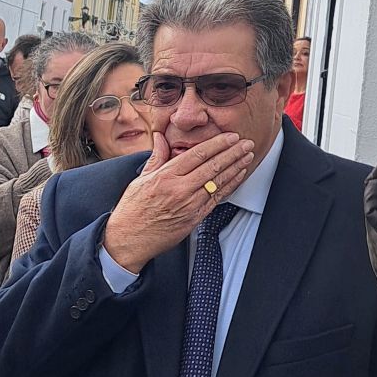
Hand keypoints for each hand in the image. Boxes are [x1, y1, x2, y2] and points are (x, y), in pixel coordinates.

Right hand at [100, 132, 255, 273]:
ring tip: (247, 156)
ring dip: (236, 168)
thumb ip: (157, 156)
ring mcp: (189, 205)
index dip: (217, 143)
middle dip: (233, 153)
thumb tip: (161, 136)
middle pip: (212, 166)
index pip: (197, 154)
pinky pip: (216, 199)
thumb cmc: (133, 210)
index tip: (230, 136)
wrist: (129, 240)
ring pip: (218, 182)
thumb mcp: (141, 178)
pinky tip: (239, 177)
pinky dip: (230, 186)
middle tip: (247, 142)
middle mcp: (179, 189)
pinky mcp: (194, 218)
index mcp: (166, 176)